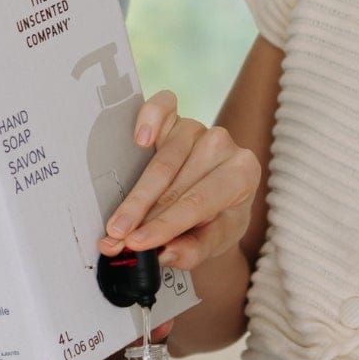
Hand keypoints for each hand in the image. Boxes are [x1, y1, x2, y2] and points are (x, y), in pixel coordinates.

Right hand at [97, 91, 259, 273]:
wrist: (216, 201)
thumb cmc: (217, 220)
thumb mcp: (214, 243)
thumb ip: (194, 250)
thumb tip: (166, 253)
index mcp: (243, 174)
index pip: (197, 202)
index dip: (164, 225)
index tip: (137, 244)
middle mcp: (222, 146)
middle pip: (174, 183)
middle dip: (141, 216)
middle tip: (116, 240)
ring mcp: (197, 128)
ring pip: (161, 160)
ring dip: (135, 196)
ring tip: (116, 224)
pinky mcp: (175, 117)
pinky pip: (161, 106)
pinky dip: (148, 118)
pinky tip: (138, 140)